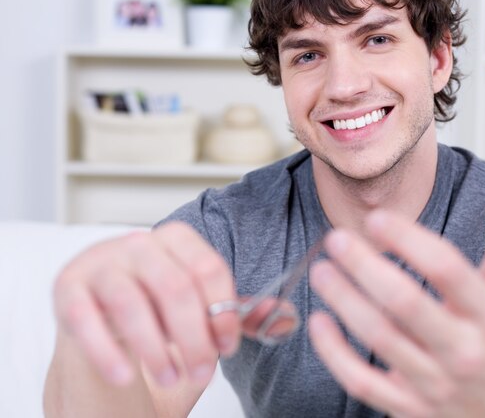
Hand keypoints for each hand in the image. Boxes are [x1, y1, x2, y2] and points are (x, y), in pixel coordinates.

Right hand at [53, 222, 240, 386]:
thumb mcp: (199, 309)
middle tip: (202, 372)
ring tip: (171, 377)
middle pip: (175, 287)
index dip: (222, 312)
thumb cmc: (157, 309)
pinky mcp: (67, 289)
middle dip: (194, 337)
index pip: (208, 268)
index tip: (228, 346)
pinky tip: (125, 377)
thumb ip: (237, 314)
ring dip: (155, 350)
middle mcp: (138, 243)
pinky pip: (84, 320)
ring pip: (131, 303)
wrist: (103, 316)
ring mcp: (100, 263)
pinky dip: (107, 352)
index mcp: (176, 239)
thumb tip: (283, 320)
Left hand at [308, 195, 484, 416]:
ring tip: (321, 269)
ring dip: (344, 300)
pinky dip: (334, 353)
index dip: (409, 240)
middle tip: (337, 239)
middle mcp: (463, 351)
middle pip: (406, 303)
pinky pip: (362, 382)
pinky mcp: (406, 407)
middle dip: (365, 267)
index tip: (377, 219)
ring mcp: (433, 383)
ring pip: (379, 339)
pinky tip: (319, 321)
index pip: (447, 270)